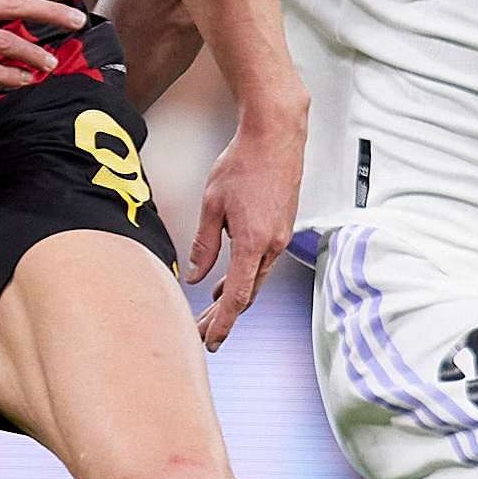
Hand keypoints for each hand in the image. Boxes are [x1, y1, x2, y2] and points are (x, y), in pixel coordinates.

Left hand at [187, 89, 307, 347]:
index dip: (222, 323)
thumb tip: (195, 277)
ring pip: (256, 279)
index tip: (211, 342)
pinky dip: (245, 278)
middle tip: (202, 334)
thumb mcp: (212, 205)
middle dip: (223, 317)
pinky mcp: (283, 227)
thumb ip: (203, 246)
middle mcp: (272, 245)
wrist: (277, 136)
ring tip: (210, 313)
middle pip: (248, 294)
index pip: (237, 297)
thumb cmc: (243, 164)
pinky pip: (262, 262)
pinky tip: (228, 281)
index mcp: (253, 243)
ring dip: (234, 298)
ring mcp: (281, 237)